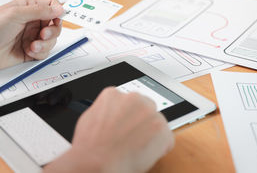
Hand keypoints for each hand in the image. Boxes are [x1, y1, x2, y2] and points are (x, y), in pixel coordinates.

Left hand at [0, 0, 63, 70]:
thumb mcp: (17, 13)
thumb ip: (41, 10)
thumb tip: (60, 8)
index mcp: (29, 8)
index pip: (52, 6)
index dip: (58, 12)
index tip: (58, 18)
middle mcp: (32, 22)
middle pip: (55, 25)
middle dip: (53, 31)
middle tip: (43, 34)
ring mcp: (31, 37)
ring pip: (52, 40)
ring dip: (45, 44)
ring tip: (32, 45)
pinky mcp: (30, 51)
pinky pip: (45, 52)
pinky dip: (40, 52)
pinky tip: (29, 51)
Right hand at [44, 88, 174, 172]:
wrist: (97, 162)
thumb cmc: (90, 147)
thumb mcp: (89, 117)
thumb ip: (105, 110)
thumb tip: (111, 114)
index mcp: (114, 94)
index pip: (128, 102)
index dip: (128, 116)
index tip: (126, 126)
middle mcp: (133, 98)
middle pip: (144, 107)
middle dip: (140, 122)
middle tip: (131, 138)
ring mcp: (149, 112)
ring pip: (156, 122)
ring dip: (150, 134)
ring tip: (135, 148)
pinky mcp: (161, 128)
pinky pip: (166, 138)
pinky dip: (160, 148)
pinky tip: (144, 154)